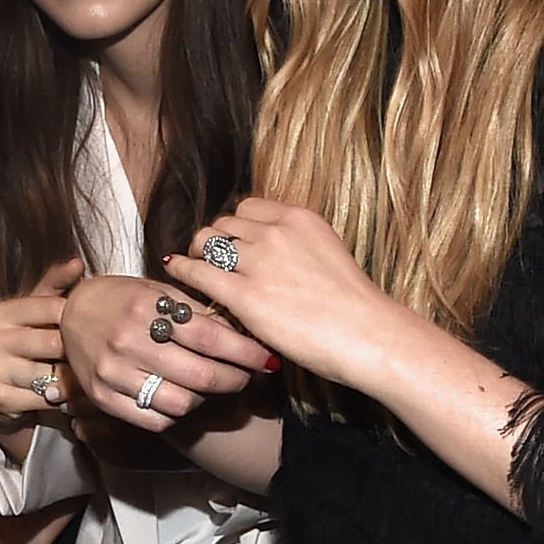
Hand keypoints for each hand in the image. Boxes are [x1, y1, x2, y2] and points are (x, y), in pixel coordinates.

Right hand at [0, 257, 84, 433]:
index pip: (51, 307)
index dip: (77, 317)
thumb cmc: (23, 345)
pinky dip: (65, 399)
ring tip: (84, 375)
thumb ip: (54, 285)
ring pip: (52, 373)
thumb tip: (76, 262)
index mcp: (0, 312)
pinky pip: (46, 398)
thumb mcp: (35, 311)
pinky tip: (69, 394)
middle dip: (77, 351)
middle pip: (53, 343)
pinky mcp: (0, 398)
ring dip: (74, 378)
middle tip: (96, 354)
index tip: (93, 323)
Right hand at [59, 271, 275, 433]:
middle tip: (247, 376)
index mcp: (146, 309)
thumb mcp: (156, 291)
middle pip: (202, 375)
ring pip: (181, 403)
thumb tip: (242, 331)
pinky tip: (180, 396)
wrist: (70, 313)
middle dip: (236, 379)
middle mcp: (128, 342)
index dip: (246, 352)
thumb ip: (194, 311)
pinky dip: (175, 413)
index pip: (211, 338)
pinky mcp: (103, 397)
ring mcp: (113, 373)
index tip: (267, 359)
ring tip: (209, 385)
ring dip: (206, 398)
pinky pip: (154, 419)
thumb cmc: (122, 298)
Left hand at [167, 198, 404, 390]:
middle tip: (210, 259)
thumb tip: (270, 255)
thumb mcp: (326, 254)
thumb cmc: (353, 306)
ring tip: (195, 267)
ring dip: (198, 253)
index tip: (233, 242)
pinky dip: (183, 270)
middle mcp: (276, 232)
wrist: (367, 335)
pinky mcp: (245, 295)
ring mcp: (259, 262)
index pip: (249, 208)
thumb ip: (296, 246)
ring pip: (207, 242)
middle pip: (224, 223)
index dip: (236, 226)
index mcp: (299, 219)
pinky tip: (176, 270)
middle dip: (215, 240)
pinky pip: (198, 273)